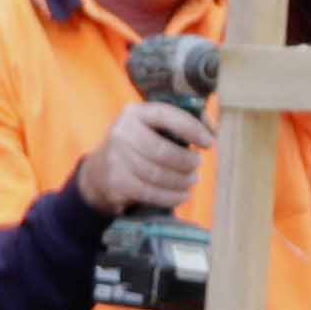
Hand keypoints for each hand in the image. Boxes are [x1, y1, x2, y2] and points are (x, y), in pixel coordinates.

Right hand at [70, 97, 212, 217]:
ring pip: (157, 174)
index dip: (191, 129)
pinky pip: (149, 192)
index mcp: (135, 113)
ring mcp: (116, 158)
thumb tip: (212, 131)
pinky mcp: (116, 182)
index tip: (209, 143)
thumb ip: (179, 124)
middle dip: (186, 162)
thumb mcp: (150, 128)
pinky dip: (171, 197)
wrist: (98, 172)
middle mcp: (122, 132)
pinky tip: (182, 195)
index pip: (167, 115)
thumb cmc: (136, 147)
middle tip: (197, 167)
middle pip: (162, 151)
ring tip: (191, 181)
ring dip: (181, 181)